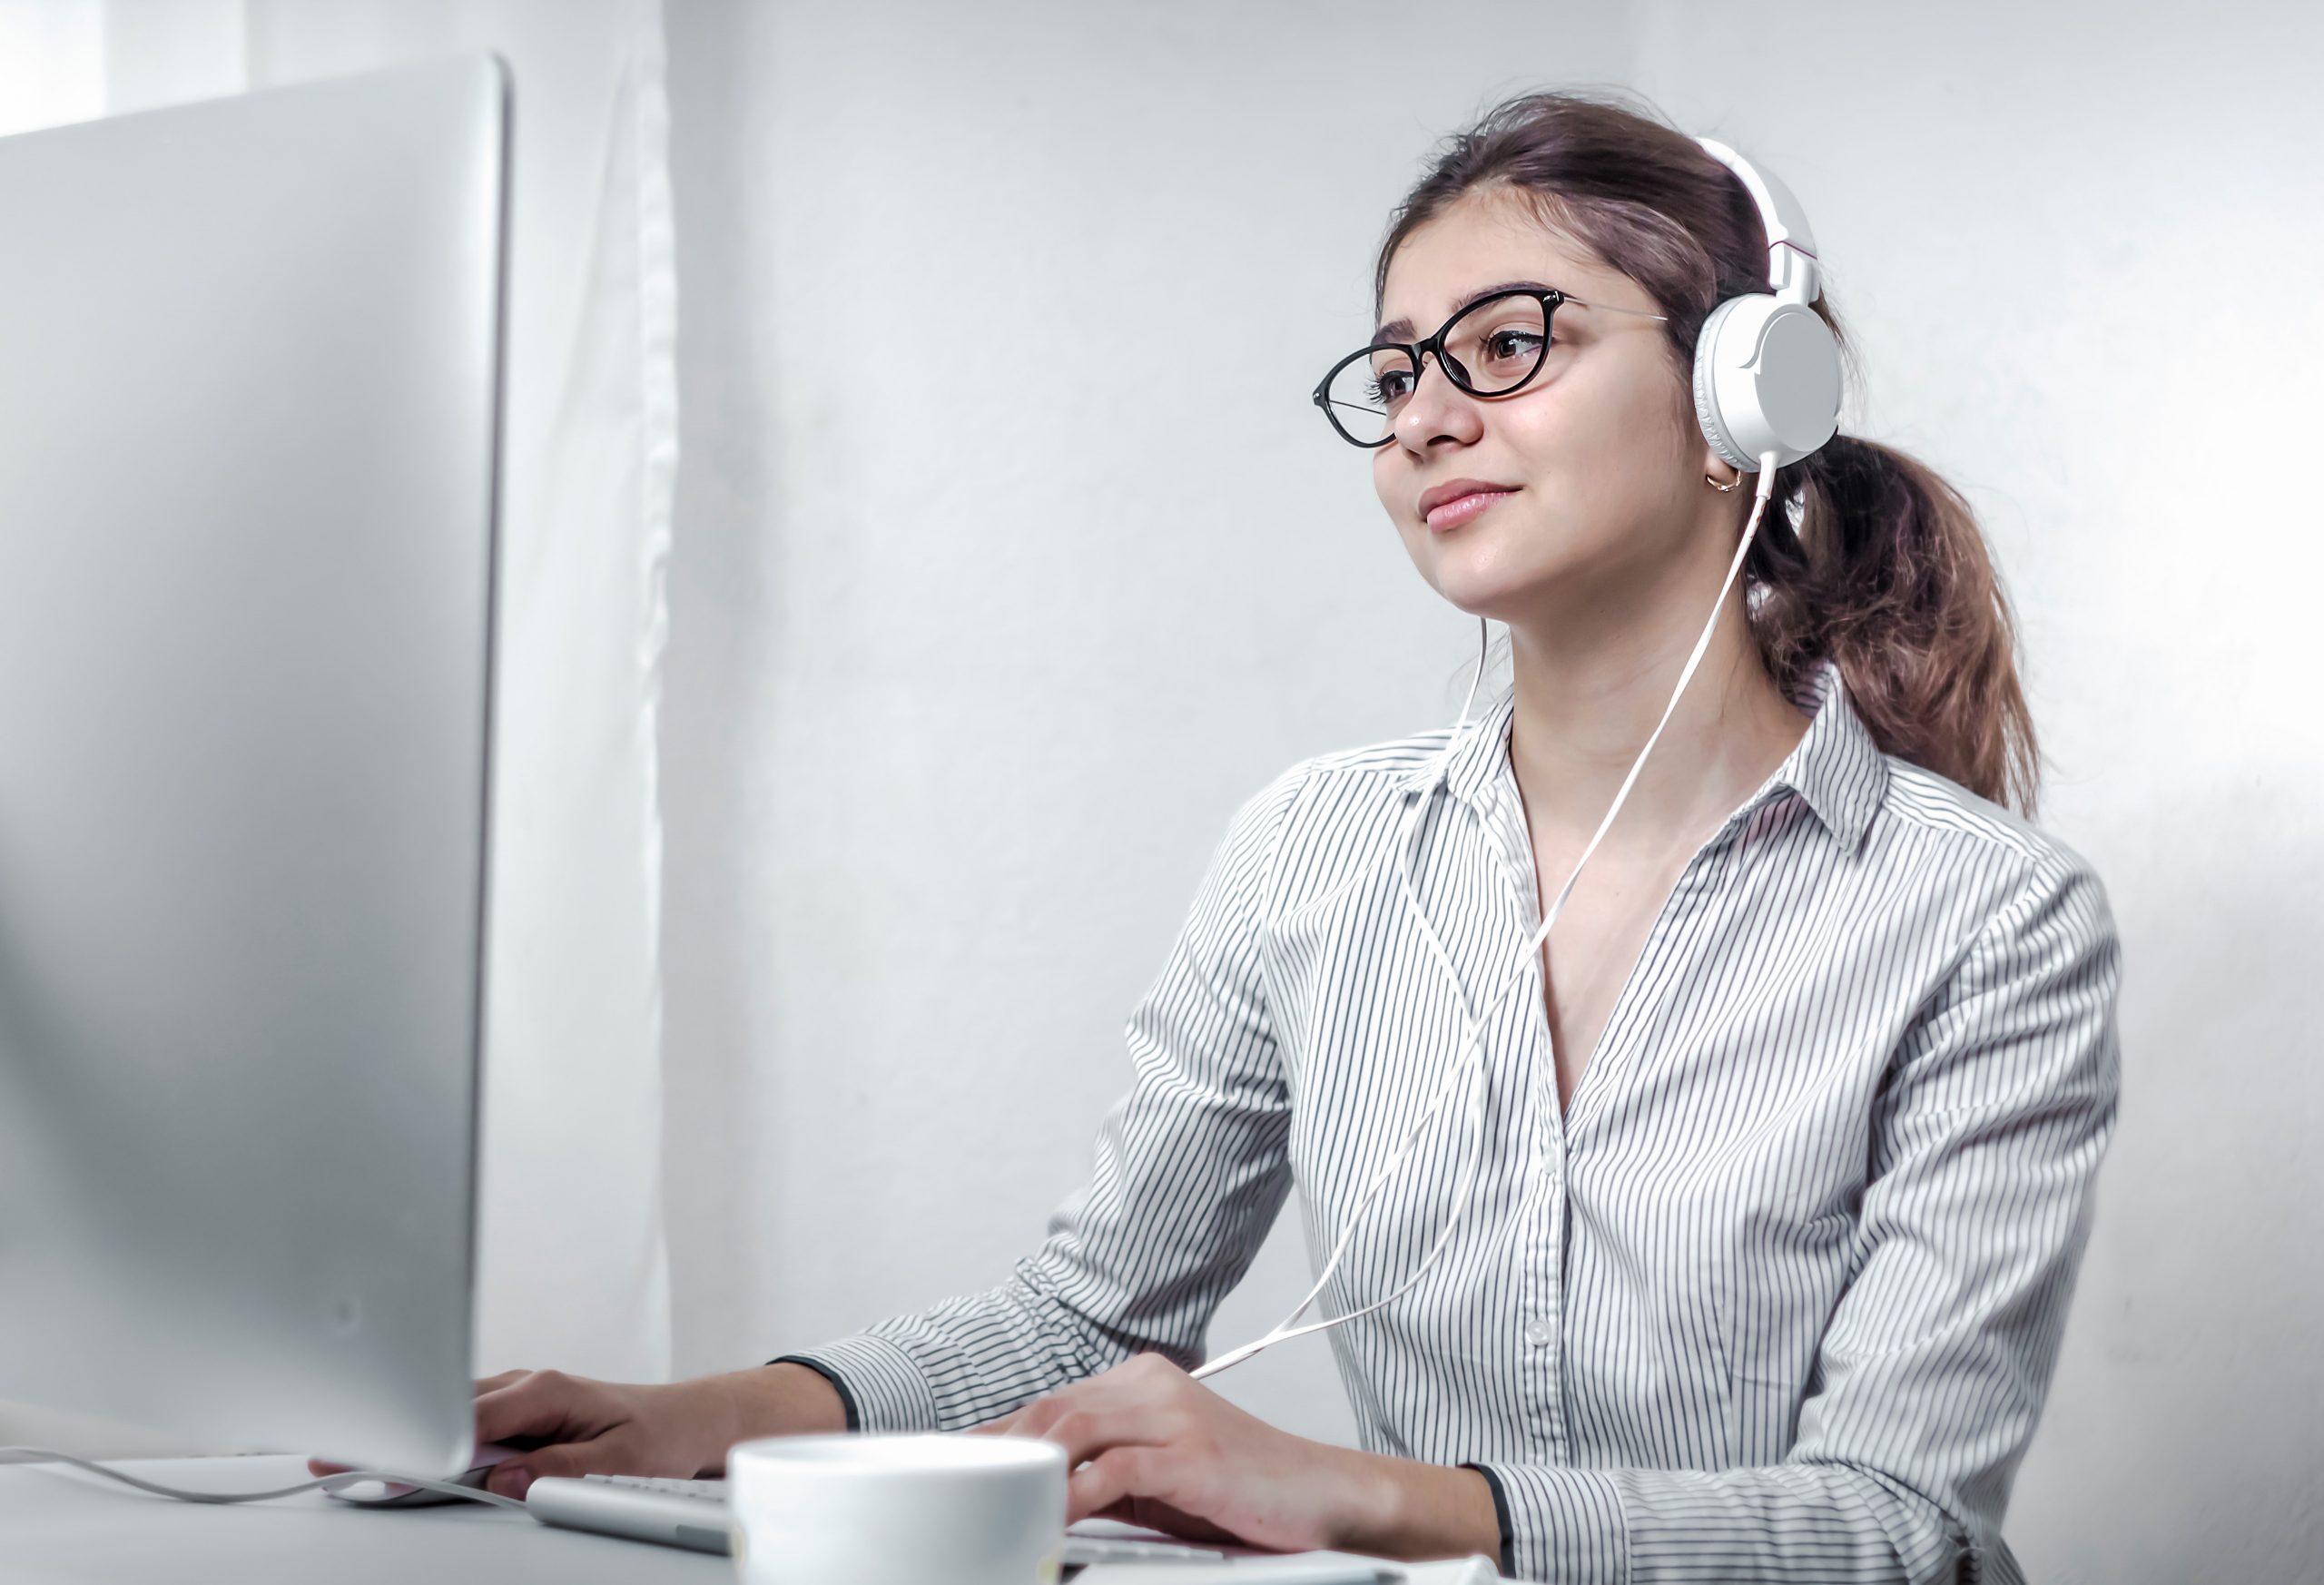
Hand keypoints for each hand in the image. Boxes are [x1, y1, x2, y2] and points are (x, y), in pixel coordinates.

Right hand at [303, 1362, 844, 1498]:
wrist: (691, 1420)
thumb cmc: (661, 1436)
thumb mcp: (618, 1459)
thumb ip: (557, 1467)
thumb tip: (503, 1478)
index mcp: (546, 1390)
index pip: (468, 1415)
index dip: (420, 1436)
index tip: (381, 1452)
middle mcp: (526, 1385)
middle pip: (443, 1406)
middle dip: (388, 1426)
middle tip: (332, 1449)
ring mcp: (518, 1396)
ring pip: (448, 1411)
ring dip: (402, 1432)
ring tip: (344, 1453)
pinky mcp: (517, 1413)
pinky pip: (464, 1421)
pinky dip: (429, 1435)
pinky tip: (394, 1456)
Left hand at [971, 1353, 1495, 1559]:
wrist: (1327, 1496)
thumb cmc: (1243, 1491)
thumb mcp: (1161, 1476)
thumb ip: (1105, 1471)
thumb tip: (1039, 1492)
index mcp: (1143, 1382)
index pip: (1053, 1402)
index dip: (1000, 1433)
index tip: (956, 1461)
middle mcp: (1153, 1386)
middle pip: (1052, 1409)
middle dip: (1000, 1448)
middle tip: (960, 1485)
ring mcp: (1173, 1415)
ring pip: (1073, 1429)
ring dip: (1027, 1468)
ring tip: (993, 1501)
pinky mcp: (1191, 1454)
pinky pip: (1113, 1471)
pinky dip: (1074, 1495)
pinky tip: (1052, 1517)